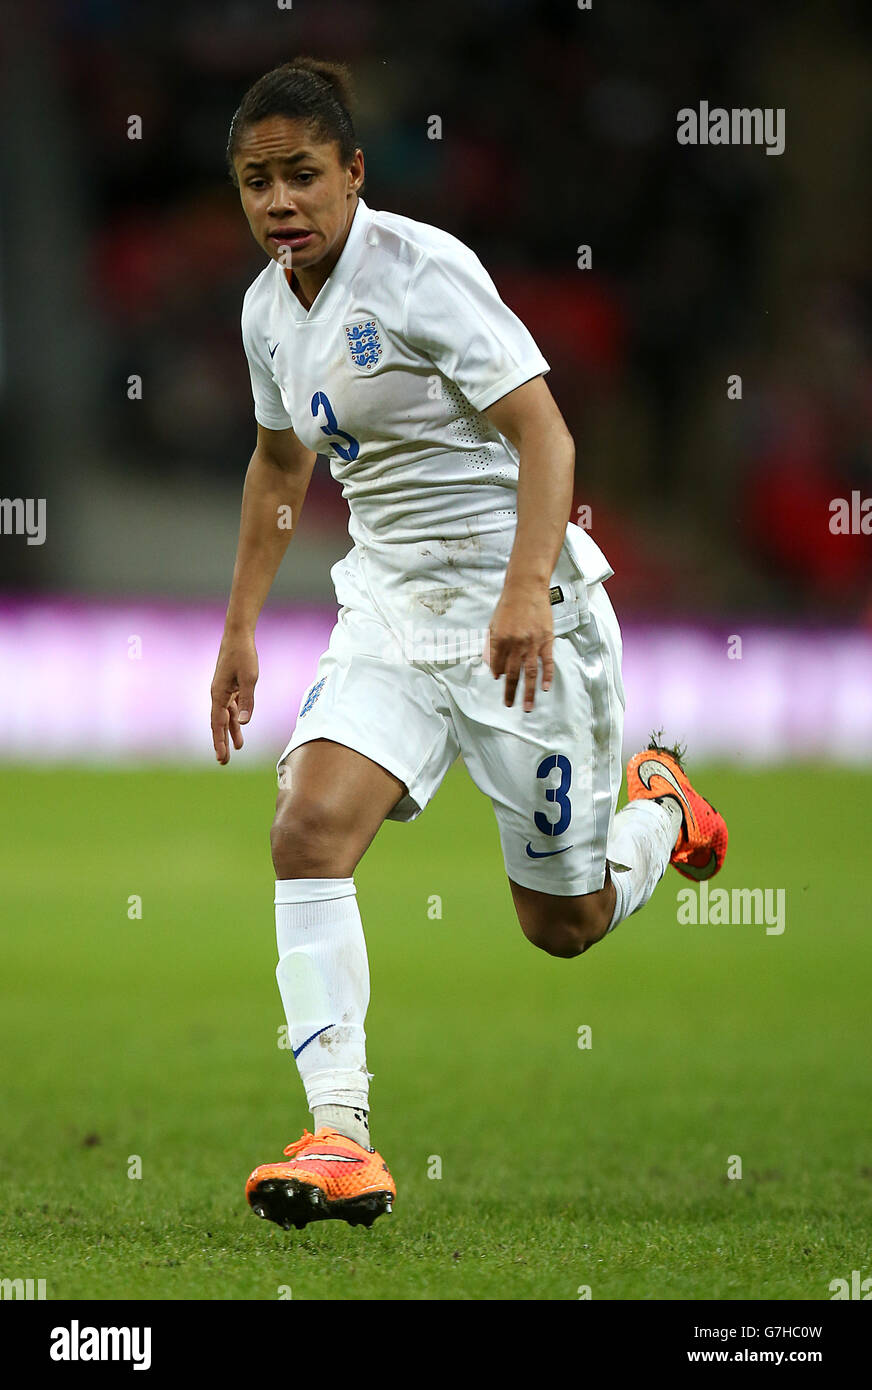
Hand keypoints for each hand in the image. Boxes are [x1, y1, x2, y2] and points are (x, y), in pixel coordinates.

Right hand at [210, 631, 258, 763]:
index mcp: (219, 694)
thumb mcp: (250, 679)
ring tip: (237, 748)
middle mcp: (218, 694)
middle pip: (219, 723)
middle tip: (224, 761)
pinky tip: (240, 725)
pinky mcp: (230, 685)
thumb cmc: (243, 655)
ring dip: (231, 731)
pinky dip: (236, 717)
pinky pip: (232, 706)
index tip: (221, 757)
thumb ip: (248, 701)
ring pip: (227, 716)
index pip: (218, 724)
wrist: (238, 635)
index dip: (219, 742)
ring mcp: (224, 690)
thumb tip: (244, 723)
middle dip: (222, 742)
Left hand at [486, 584, 553, 711]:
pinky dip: (547, 676)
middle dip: (511, 693)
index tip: (500, 683)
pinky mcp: (546, 640)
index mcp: (500, 640)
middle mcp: (515, 644)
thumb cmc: (509, 605)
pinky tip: (545, 687)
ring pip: (530, 673)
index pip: (498, 665)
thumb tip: (493, 668)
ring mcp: (532, 644)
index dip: (498, 675)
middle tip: (510, 705)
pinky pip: (547, 662)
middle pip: (513, 674)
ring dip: (529, 692)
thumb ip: (492, 647)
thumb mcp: (493, 624)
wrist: (526, 588)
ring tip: (528, 706)